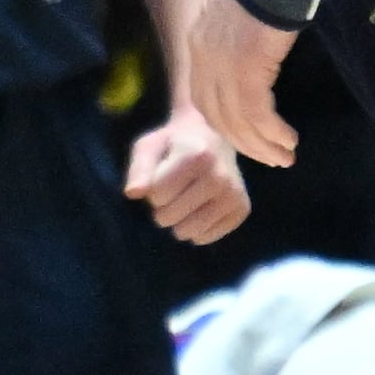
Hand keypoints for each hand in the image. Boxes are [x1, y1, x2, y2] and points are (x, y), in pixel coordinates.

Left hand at [125, 104, 250, 244]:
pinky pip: (204, 238)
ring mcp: (234, 194)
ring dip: (177, 221)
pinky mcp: (241, 209)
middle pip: (169, 216)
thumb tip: (133, 193)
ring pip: (187, 232)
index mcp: (197, 155)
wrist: (214, 136)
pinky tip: (199, 207)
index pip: (157, 194)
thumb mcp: (149, 147)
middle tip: (173, 188)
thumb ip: (139, 169)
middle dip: (162, 207)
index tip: (162, 174)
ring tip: (184, 199)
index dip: (152, 189)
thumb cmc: (173, 144)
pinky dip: (195, 228)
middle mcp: (220, 176)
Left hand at [185, 0, 300, 165]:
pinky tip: (288, 141)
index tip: (247, 137)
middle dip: (243, 141)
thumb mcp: (241, 11)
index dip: (224, 122)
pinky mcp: (247, 68)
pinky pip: (257, 113)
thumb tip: (254, 50)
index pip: (203, 97)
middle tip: (269, 158)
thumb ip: (238, 35)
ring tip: (284, 158)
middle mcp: (205, 57)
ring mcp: (223, 64)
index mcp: (199, 42)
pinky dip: (272, 133)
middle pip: (217, 115)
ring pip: (237, 121)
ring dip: (261, 145)